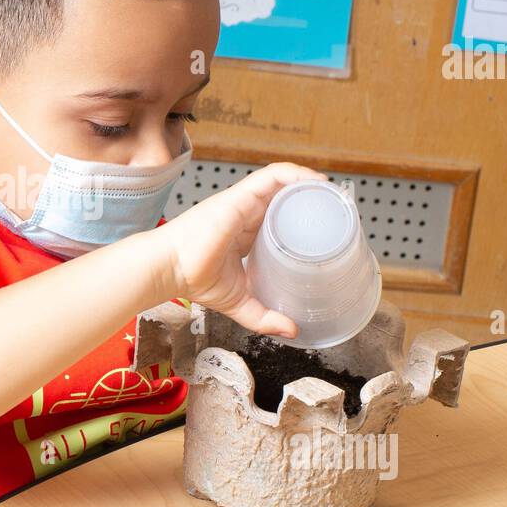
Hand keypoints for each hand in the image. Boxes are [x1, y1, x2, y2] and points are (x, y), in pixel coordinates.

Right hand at [149, 162, 327, 335]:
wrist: (169, 269)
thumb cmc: (193, 278)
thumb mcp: (239, 302)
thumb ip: (265, 317)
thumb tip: (293, 331)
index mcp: (246, 231)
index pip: (279, 213)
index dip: (303, 213)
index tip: (326, 223)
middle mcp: (246, 212)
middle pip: (285, 194)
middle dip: (313, 196)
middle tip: (337, 208)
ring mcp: (243, 202)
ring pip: (282, 180)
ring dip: (310, 181)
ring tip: (333, 192)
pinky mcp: (239, 197)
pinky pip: (272, 176)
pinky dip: (296, 175)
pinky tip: (315, 182)